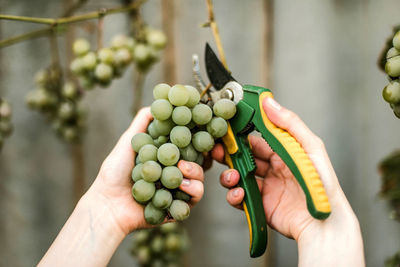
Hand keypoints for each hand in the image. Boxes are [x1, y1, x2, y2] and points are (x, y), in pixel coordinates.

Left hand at [40, 107, 204, 266]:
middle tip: (186, 155)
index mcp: (165, 157)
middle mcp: (174, 172)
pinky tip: (181, 186)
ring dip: (195, 173)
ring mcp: (177, 190)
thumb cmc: (114, 172)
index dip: (195, 138)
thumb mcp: (128, 141)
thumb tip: (158, 102)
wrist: (108, 203)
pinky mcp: (177, 207)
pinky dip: (192, 191)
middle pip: (198, 162)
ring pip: (199, 179)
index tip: (199, 129)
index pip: (187, 146)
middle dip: (198, 157)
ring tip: (182, 170)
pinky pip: (195, 199)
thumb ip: (142, 122)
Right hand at [212, 97, 364, 265]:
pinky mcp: (259, 205)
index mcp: (283, 153)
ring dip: (229, 175)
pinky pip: (239, 198)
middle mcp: (272, 169)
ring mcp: (265, 187)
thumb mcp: (310, 147)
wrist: (322, 225)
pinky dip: (234, 195)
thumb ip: (289, 123)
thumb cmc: (323, 185)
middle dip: (229, 154)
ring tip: (231, 177)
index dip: (241, 134)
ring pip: (238, 176)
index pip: (256, 139)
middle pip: (243, 157)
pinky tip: (239, 193)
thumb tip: (268, 101)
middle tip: (216, 150)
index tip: (226, 129)